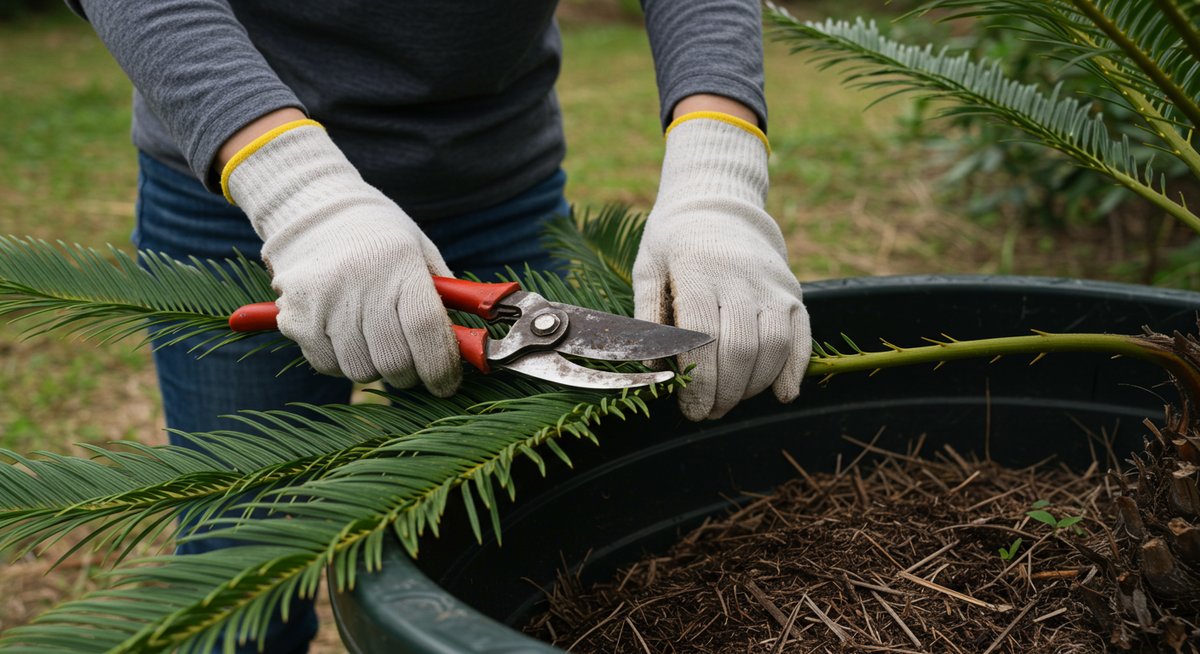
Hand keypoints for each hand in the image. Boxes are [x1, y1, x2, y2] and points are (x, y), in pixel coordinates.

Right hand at [223, 120, 460, 395]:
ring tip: (377, 341)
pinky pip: (328, 366)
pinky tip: (347, 335)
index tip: (447, 384)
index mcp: (398, 262)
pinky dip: (343, 362)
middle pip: (393, 359)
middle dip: (410, 373)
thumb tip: (468, 350)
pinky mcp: (294, 319)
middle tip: (413, 365)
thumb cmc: (383, 241)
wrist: (315, 214)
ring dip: (376, 368)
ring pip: (360, 370)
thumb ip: (447, 300)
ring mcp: (321, 301)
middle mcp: (358, 281)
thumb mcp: (422, 254)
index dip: (441, 366)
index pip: (424, 327)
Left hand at [633, 113, 810, 419]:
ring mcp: (771, 283)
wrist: (719, 202)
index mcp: (697, 268)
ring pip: (773, 346)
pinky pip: (802, 335)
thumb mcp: (646, 266)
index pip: (702, 335)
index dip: (698, 380)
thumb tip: (654, 366)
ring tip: (731, 401)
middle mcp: (739, 275)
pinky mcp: (792, 290)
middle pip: (740, 348)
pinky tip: (781, 393)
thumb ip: (646, 314)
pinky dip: (795, 369)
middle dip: (724, 392)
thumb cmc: (674, 242)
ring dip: (753, 386)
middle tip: (707, 412)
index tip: (689, 408)